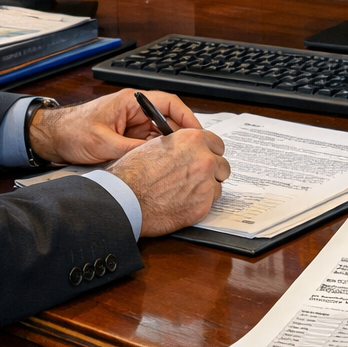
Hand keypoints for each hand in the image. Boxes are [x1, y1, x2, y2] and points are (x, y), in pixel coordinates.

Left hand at [25, 89, 200, 164]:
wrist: (52, 138)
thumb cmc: (71, 130)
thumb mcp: (102, 142)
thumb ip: (130, 149)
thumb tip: (153, 158)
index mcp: (131, 102)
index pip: (168, 103)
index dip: (186, 116)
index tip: (196, 132)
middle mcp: (134, 112)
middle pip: (167, 121)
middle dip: (179, 137)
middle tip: (189, 153)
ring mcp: (131, 125)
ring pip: (159, 136)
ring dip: (166, 148)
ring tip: (175, 163)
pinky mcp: (127, 139)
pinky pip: (147, 146)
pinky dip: (154, 155)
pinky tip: (159, 166)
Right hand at [110, 129, 230, 236]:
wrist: (125, 199)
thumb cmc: (132, 173)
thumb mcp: (155, 145)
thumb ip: (178, 145)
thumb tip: (186, 148)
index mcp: (192, 140)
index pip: (216, 143)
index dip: (209, 151)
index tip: (205, 157)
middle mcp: (204, 159)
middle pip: (222, 165)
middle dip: (212, 171)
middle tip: (196, 177)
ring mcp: (206, 183)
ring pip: (217, 185)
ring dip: (207, 188)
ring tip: (186, 192)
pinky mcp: (203, 206)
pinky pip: (210, 203)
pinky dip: (200, 204)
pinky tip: (183, 203)